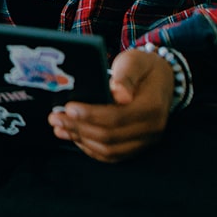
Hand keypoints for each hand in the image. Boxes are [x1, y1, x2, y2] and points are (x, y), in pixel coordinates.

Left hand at [48, 47, 174, 162]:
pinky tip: (74, 136)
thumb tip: (118, 94)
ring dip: (81, 140)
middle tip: (55, 117)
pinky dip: (90, 148)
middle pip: (109, 137)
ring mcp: (145, 141)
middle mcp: (151, 130)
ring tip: (60, 127)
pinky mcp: (136, 146)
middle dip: (78, 128)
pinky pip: (112, 155)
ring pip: (109, 150)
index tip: (69, 107)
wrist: (161, 78)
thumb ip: (125, 77)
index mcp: (151, 108)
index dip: (91, 115)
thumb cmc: (144, 67)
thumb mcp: (135, 62)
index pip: (116, 118)